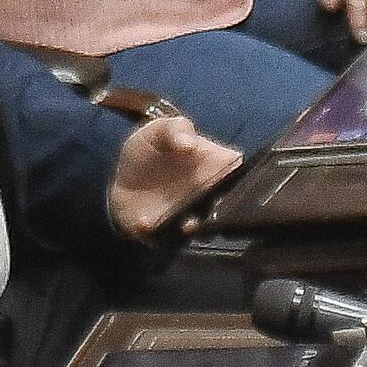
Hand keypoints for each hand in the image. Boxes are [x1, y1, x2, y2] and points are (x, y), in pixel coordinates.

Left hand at [109, 108, 239, 235]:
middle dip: (226, 210)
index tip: (233, 180)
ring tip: (187, 224)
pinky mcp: (165, 232)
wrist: (121, 178)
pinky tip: (146, 222)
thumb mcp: (159, 129)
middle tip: (214, 205)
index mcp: (217, 167)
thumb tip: (190, 144)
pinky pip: (165, 237)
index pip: (242, 174)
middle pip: (229, 206)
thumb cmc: (150, 149)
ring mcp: (190, 217)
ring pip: (203, 229)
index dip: (245, 180)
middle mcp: (210, 196)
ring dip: (197, 227)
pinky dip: (156, 232)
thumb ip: (176, 129)